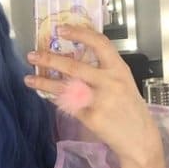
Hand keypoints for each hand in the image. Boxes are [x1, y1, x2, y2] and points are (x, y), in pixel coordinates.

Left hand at [24, 24, 162, 167]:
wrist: (139, 138)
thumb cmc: (130, 108)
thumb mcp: (123, 83)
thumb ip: (103, 71)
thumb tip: (75, 60)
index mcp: (119, 69)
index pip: (99, 43)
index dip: (79, 33)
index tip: (61, 29)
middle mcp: (110, 82)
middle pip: (74, 66)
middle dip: (50, 59)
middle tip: (32, 55)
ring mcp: (100, 100)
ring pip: (65, 87)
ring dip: (44, 82)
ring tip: (28, 78)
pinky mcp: (92, 118)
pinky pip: (68, 105)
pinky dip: (54, 99)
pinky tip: (44, 95)